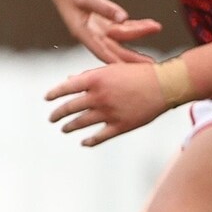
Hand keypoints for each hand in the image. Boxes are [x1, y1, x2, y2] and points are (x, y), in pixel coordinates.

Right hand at [45, 0, 160, 63]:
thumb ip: (106, 8)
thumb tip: (124, 17)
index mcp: (83, 32)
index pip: (103, 52)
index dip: (117, 62)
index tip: (131, 71)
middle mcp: (91, 33)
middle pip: (115, 48)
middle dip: (133, 56)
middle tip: (150, 63)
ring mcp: (97, 28)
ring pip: (121, 35)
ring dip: (138, 33)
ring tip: (155, 29)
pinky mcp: (101, 20)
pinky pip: (120, 26)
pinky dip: (133, 25)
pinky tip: (146, 25)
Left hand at [46, 60, 170, 145]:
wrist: (164, 85)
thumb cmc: (138, 73)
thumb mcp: (112, 69)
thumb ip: (90, 75)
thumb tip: (69, 81)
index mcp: (95, 79)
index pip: (66, 88)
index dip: (54, 94)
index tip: (46, 99)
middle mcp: (99, 96)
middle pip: (70, 107)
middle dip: (58, 114)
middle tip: (52, 118)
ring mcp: (108, 113)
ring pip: (81, 123)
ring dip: (70, 127)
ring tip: (64, 129)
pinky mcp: (120, 126)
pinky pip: (99, 137)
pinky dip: (89, 141)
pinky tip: (84, 142)